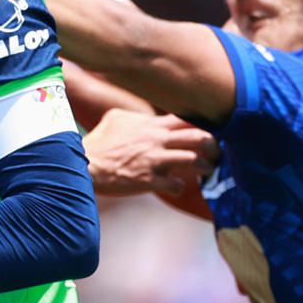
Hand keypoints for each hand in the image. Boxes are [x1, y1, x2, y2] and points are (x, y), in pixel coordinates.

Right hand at [82, 109, 218, 196]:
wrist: (85, 164)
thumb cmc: (98, 141)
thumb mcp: (115, 118)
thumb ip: (134, 116)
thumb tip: (139, 116)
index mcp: (152, 125)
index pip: (187, 119)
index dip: (201, 125)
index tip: (206, 132)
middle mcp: (158, 141)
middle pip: (199, 138)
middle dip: (213, 145)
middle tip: (217, 152)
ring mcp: (155, 161)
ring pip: (194, 162)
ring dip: (205, 167)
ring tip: (208, 171)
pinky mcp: (149, 181)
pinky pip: (176, 184)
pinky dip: (180, 186)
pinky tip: (176, 186)